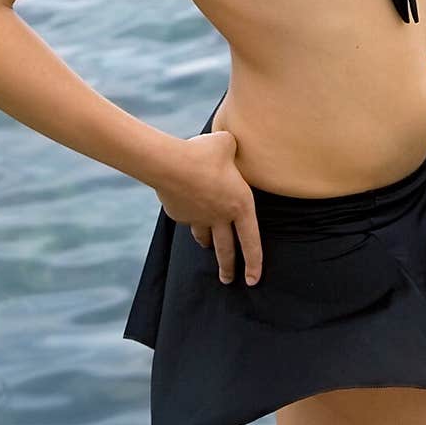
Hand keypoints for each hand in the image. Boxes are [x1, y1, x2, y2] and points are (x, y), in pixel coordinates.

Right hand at [153, 129, 262, 286]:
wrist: (171, 164)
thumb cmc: (205, 153)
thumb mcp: (227, 144)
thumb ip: (232, 149)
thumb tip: (228, 146)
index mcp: (240, 204)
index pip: (251, 240)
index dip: (255, 262)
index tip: (254, 280)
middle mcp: (220, 216)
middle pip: (226, 249)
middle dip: (228, 267)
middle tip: (228, 280)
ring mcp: (198, 218)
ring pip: (205, 237)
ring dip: (208, 243)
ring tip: (208, 246)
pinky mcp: (179, 215)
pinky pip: (186, 217)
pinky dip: (188, 214)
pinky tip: (184, 204)